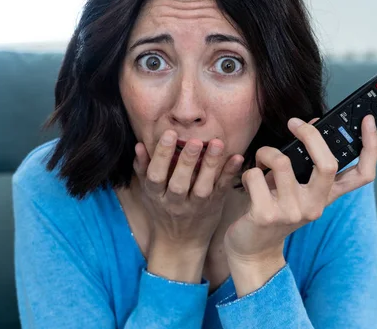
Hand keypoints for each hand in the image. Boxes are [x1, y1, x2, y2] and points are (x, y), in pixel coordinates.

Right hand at [133, 130, 243, 250]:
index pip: (156, 175)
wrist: (180, 243)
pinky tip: (237, 157)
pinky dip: (229, 174)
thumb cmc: (162, 211)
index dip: (161, 156)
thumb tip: (139, 145)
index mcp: (157, 196)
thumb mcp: (148, 192)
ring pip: (202, 188)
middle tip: (195, 141)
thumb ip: (143, 168)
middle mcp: (175, 203)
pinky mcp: (214, 206)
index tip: (169, 133)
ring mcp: (196, 206)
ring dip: (210, 165)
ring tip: (217, 144)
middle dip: (186, 162)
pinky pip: (221, 190)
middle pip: (179, 183)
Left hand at [224, 114, 376, 263]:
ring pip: (282, 162)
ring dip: (266, 152)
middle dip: (310, 135)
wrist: (252, 248)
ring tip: (261, 160)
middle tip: (294, 123)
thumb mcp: (294, 186)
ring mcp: (292, 212)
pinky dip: (248, 172)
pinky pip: (255, 175)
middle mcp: (315, 205)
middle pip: (328, 164)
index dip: (370, 146)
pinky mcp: (266, 215)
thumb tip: (313, 122)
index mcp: (326, 196)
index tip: (368, 120)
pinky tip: (248, 183)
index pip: (363, 174)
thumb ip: (305, 160)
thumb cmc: (272, 210)